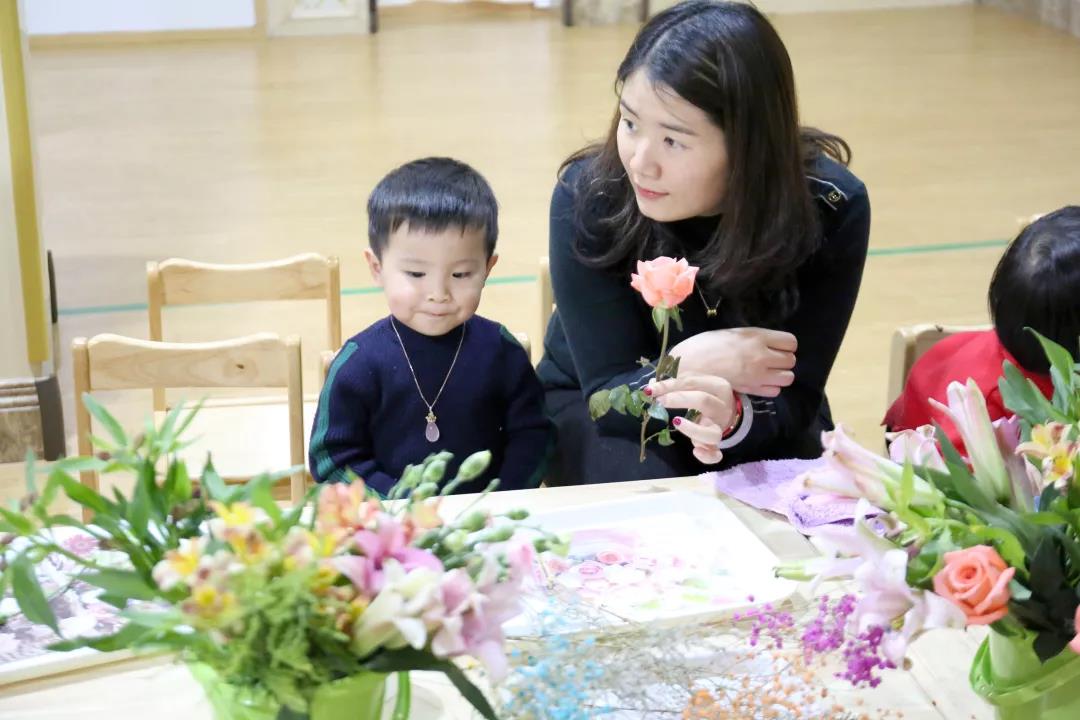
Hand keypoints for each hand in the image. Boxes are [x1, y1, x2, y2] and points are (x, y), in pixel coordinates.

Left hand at [647, 374, 734, 464]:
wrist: (724, 410)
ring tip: (676, 422)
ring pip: (712, 432)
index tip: (649, 390)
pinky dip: (707, 455)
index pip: (691, 383)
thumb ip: (673, 384)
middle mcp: (721, 407)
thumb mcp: (692, 385)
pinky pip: (715, 454)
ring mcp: (720, 427)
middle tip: (658, 402)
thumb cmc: (704, 394)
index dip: (668, 386)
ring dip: (692, 429)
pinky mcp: (717, 444)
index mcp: (717, 386)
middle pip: (703, 401)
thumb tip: (650, 386)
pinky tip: (695, 451)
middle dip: (678, 400)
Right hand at [669, 327, 795, 396]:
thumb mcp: (732, 333)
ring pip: (788, 377)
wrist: (689, 367)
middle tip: (770, 359)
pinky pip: (775, 391)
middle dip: (783, 359)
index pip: (791, 342)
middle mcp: (762, 356)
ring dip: (780, 374)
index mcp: (756, 337)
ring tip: (767, 371)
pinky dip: (771, 387)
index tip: (776, 345)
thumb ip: (753, 338)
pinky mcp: (751, 390)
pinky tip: (759, 382)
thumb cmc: (705, 345)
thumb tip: (766, 344)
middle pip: (791, 360)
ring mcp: (758, 375)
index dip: (785, 344)